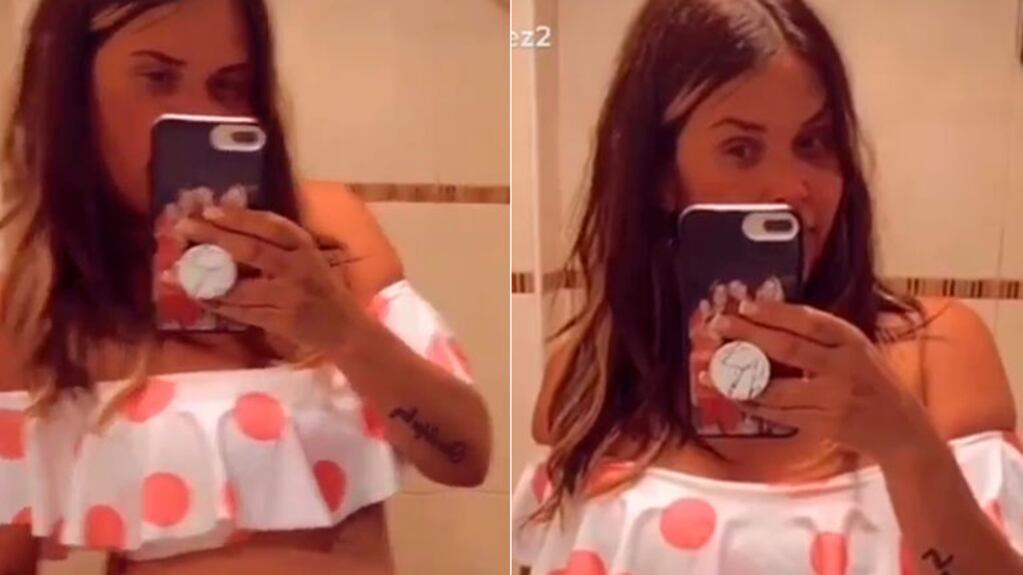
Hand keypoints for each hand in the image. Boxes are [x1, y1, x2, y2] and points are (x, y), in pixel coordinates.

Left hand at [171, 206, 363, 352]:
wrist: (345, 329)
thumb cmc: (322, 289)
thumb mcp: (308, 258)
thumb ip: (278, 245)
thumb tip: (230, 227)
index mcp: (304, 248)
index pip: (269, 225)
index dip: (238, 217)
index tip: (208, 210)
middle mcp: (297, 268)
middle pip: (251, 250)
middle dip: (213, 238)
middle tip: (183, 228)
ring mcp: (288, 297)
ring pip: (239, 287)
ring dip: (205, 280)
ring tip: (177, 271)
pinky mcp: (280, 321)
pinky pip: (241, 312)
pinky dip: (217, 305)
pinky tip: (198, 297)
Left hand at [711, 300, 927, 462]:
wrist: (900, 429)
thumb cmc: (871, 380)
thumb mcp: (855, 348)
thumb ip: (820, 335)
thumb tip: (767, 315)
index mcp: (851, 341)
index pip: (808, 321)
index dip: (775, 313)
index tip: (745, 305)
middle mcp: (842, 368)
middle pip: (787, 349)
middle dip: (747, 336)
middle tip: (717, 326)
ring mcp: (831, 400)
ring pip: (775, 388)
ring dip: (738, 378)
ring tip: (710, 367)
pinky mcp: (821, 425)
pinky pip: (777, 414)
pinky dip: (750, 403)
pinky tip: (729, 393)